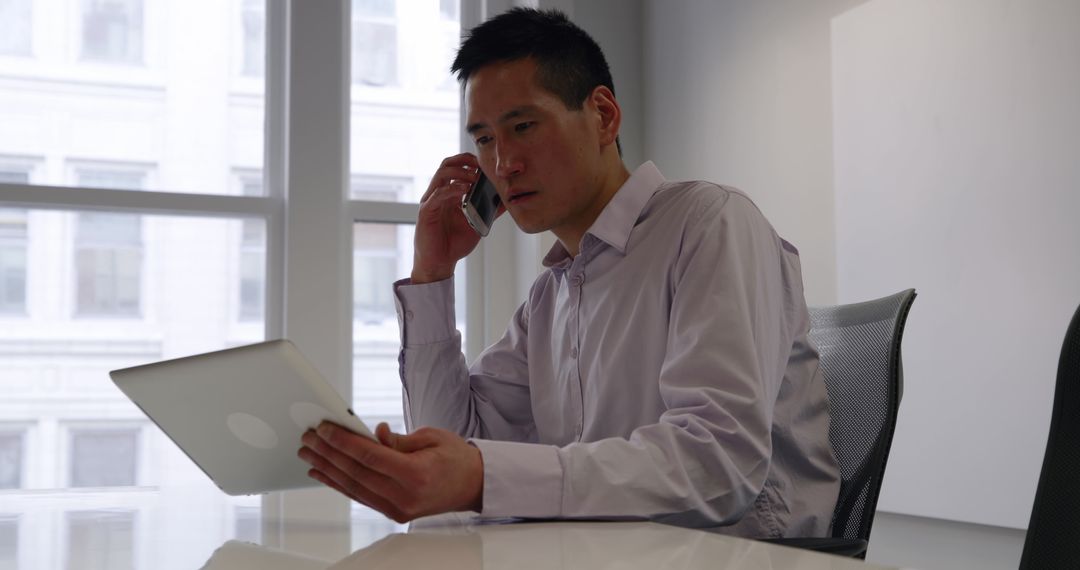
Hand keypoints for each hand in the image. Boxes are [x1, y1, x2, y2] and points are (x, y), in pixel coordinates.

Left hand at [298, 422, 483, 522]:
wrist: (473, 485)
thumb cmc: (456, 458)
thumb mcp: (431, 437)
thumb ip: (398, 439)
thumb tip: (374, 433)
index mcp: (416, 474)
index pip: (370, 457)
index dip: (343, 442)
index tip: (324, 429)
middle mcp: (405, 496)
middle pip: (356, 473)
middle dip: (328, 453)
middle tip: (309, 438)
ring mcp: (398, 508)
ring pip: (354, 487)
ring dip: (328, 469)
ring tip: (309, 454)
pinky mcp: (394, 512)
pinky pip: (360, 496)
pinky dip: (339, 484)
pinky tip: (324, 473)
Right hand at [412, 154, 483, 283]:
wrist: (440, 263)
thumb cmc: (454, 244)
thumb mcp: (477, 224)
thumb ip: (490, 212)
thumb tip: (507, 202)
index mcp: (450, 194)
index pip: (457, 168)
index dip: (470, 162)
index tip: (486, 165)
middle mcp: (439, 194)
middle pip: (447, 164)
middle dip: (464, 160)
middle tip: (480, 165)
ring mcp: (431, 201)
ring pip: (441, 174)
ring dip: (460, 172)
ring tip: (475, 178)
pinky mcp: (426, 212)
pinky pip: (437, 194)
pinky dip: (452, 189)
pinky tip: (464, 190)